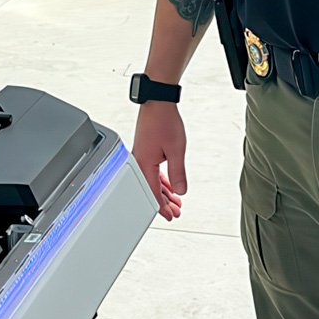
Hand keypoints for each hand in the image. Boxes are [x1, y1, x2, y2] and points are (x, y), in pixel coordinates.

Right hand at [131, 101, 186, 220]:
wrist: (158, 102)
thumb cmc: (164, 121)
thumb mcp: (176, 151)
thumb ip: (178, 173)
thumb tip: (180, 191)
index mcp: (143, 165)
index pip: (152, 194)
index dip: (162, 208)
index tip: (170, 216)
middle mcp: (139, 162)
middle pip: (150, 189)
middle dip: (164, 202)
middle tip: (176, 211)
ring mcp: (141, 156)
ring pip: (152, 180)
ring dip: (164, 191)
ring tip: (175, 200)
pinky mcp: (145, 150)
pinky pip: (152, 170)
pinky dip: (161, 179)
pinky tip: (169, 183)